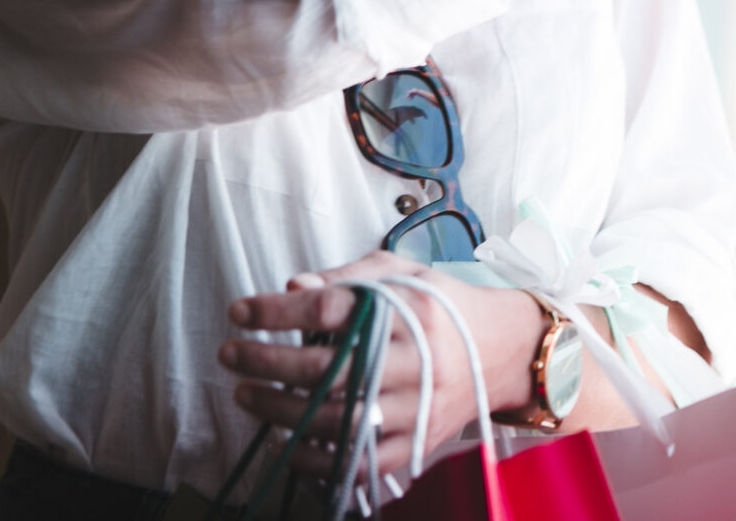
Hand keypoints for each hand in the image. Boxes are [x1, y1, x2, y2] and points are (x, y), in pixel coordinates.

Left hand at [220, 252, 542, 480]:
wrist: (503, 350)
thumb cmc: (442, 306)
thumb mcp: (402, 272)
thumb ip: (346, 277)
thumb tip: (292, 286)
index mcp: (411, 308)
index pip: (333, 307)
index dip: (278, 310)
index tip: (240, 312)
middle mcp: (417, 358)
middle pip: (330, 367)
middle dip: (269, 361)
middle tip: (231, 356)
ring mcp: (418, 406)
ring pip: (339, 420)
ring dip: (281, 412)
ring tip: (248, 396)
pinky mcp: (418, 443)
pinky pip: (360, 464)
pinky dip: (317, 461)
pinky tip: (286, 442)